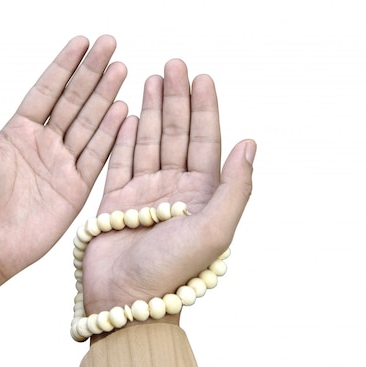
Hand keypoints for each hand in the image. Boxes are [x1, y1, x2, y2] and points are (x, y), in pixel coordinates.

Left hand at [0, 35, 127, 311]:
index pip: (47, 90)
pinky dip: (112, 134)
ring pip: (90, 123)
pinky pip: (98, 156)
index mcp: (18, 131)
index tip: (82, 41)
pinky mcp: (76, 189)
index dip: (65, 65)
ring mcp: (62, 165)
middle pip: (74, 100)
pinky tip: (123, 109)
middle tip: (111, 44)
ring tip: (122, 69)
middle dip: (92, 72)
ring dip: (106, 95)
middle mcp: (44, 144)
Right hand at [81, 59, 255, 317]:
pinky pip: (120, 162)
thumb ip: (236, 187)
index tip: (202, 78)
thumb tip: (250, 143)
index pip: (206, 142)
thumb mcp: (215, 229)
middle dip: (176, 100)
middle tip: (174, 65)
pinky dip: (123, 137)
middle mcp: (174, 191)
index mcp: (202, 196)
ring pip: (148, 143)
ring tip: (151, 79)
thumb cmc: (172, 271)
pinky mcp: (115, 202)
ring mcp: (144, 195)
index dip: (205, 109)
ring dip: (150, 111)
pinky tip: (127, 114)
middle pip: (176, 135)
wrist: (126, 300)